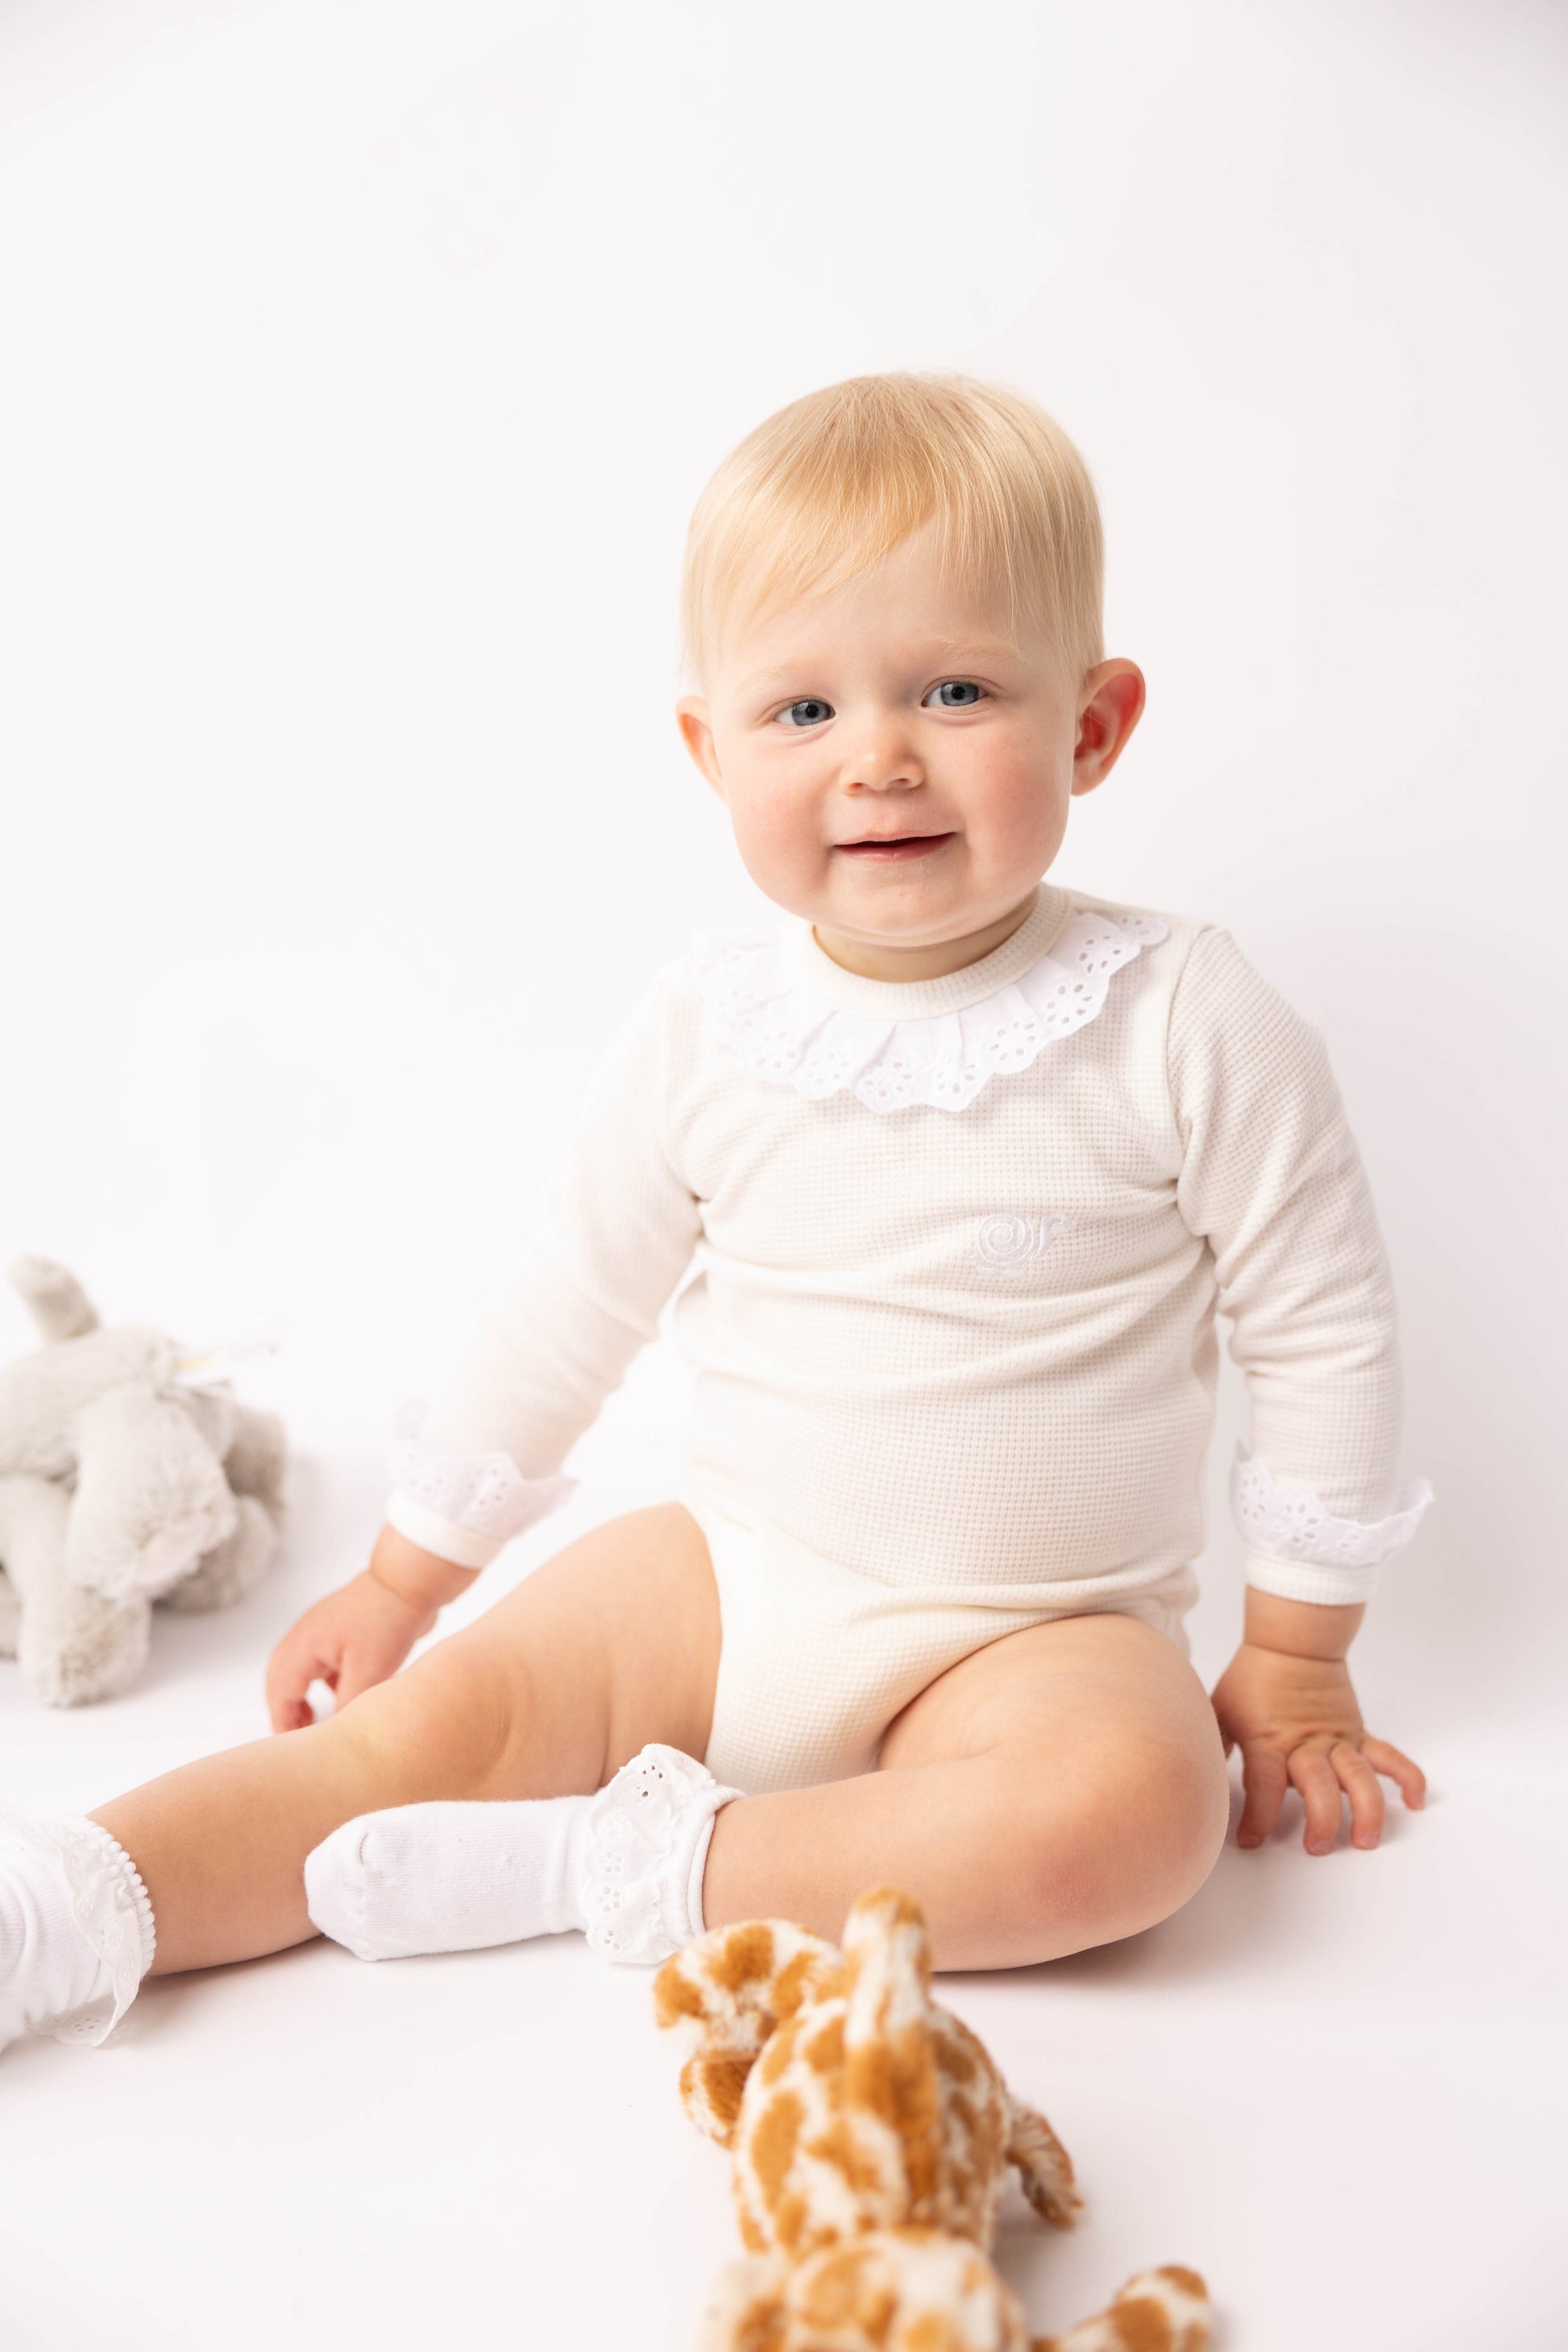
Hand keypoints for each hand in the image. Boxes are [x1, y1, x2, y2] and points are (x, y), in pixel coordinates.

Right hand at [264, 1525, 477, 1730]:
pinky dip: (320, 1681)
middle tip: (298, 1738)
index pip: (280, 1694)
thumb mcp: (369, 1673)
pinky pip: (318, 1660)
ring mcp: (320, 1630)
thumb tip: (334, 1735)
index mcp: (304, 1646)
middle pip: (279, 1680)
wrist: (410, 1582)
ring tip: (313, 1722)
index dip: (283, 1723)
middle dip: (284, 1710)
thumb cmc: (388, 1621)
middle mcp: (304, 1636)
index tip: (291, 1749)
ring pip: (297, 1670)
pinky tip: (340, 1694)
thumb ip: (346, 1706)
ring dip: (299, 1696)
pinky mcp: (337, 1629)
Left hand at [1211, 1638, 1425, 1855]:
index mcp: (1269, 1739)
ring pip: (1359, 1777)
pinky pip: (1388, 1756)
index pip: (1264, 1784)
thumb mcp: (1221, 1710)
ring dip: (1366, 1810)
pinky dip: (1406, 1777)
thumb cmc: (1252, 1676)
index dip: (1258, 1816)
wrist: (1292, 1642)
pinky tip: (1414, 1803)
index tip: (1250, 1841)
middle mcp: (1306, 1743)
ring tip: (1365, 1840)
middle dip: (1319, 1820)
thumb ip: (1214, 1746)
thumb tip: (1198, 1778)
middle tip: (1316, 1848)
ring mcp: (1337, 1738)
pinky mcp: (1358, 1733)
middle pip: (1317, 1785)